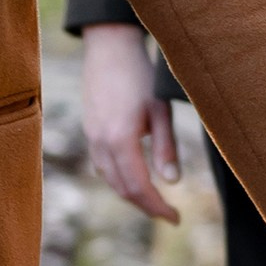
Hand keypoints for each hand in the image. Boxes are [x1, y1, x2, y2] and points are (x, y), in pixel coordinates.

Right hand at [80, 22, 180, 222]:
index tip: (175, 219)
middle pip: (122, 189)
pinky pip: (101, 165)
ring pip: (110, 179)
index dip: (158, 207)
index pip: (139, 187)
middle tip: (168, 214)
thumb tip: (172, 183)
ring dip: (131, 194)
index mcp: (121, 139)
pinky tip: (133, 176)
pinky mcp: (89, 130)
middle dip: (146, 205)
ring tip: (154, 200)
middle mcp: (101, 142)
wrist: (110, 46)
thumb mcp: (160, 110)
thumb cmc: (141, 75)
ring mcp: (91, 136)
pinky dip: (119, 178)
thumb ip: (166, 147)